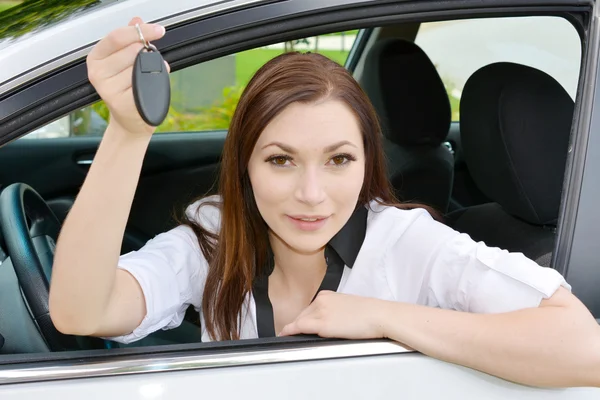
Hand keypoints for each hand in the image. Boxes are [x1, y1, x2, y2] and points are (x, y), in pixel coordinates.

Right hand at [86, 17, 168, 136]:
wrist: (131, 119)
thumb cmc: (128, 88)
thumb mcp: (126, 61)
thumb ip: (130, 40)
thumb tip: (136, 20)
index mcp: (96, 58)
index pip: (117, 37)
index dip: (139, 31)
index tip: (158, 29)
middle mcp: (97, 73)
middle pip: (131, 51)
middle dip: (147, 52)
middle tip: (152, 60)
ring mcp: (107, 89)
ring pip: (140, 67)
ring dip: (152, 69)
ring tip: (148, 77)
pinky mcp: (121, 102)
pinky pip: (145, 84)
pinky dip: (154, 82)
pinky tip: (150, 87)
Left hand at [278, 291, 386, 338]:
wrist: (379, 315)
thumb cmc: (369, 314)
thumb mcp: (347, 307)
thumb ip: (334, 312)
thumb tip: (329, 322)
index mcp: (327, 295)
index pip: (309, 309)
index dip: (302, 319)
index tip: (297, 325)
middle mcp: (321, 301)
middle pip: (303, 315)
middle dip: (298, 325)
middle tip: (291, 334)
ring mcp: (320, 311)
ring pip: (300, 321)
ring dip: (294, 330)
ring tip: (288, 337)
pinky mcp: (322, 323)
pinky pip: (299, 326)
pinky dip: (290, 330)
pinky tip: (284, 334)